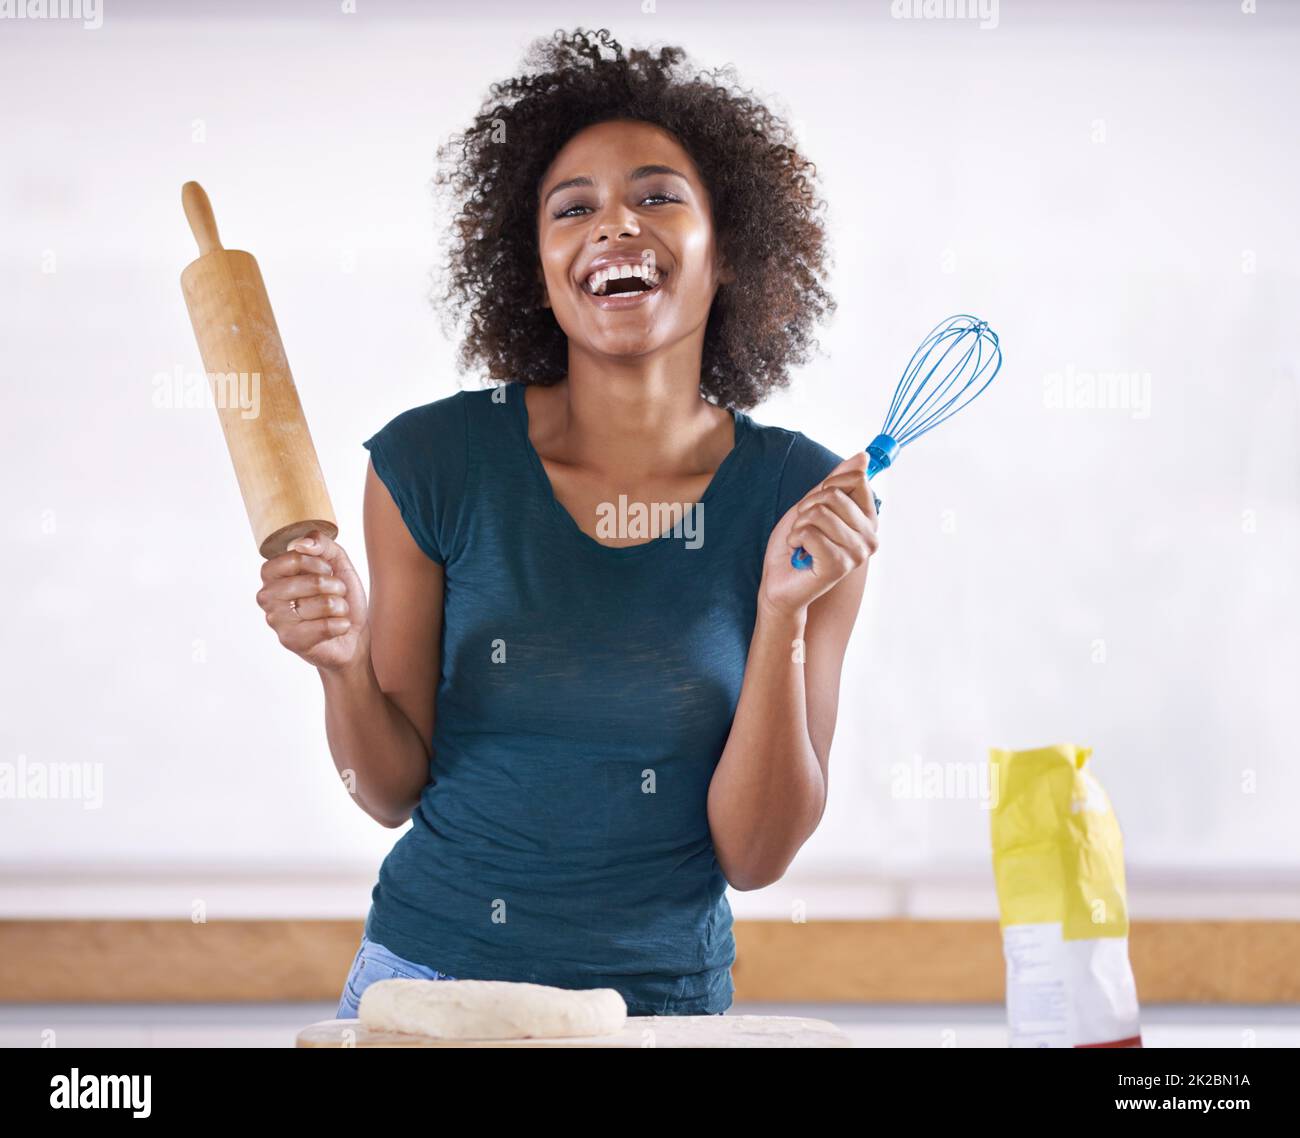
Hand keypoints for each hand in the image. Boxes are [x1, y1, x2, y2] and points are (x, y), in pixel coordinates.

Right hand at [255, 529, 368, 670]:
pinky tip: (336, 628)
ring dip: (340, 607)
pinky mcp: (290, 640)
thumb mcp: (336, 561)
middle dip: (336, 587)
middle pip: (314, 582)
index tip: (326, 572)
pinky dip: (342, 625)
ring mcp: (276, 620)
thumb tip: (300, 544)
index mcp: (272, 574)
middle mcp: (267, 596)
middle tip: (335, 595)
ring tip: (334, 612)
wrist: (353, 634)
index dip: (320, 564)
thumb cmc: (339, 597)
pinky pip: (327, 626)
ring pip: (325, 604)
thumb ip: (320, 543)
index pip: (296, 557)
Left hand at [757, 451, 879, 616]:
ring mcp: (857, 553)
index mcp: (868, 520)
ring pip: (820, 513)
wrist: (780, 580)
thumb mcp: (815, 504)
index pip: (856, 479)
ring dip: (800, 524)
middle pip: (834, 495)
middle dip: (808, 506)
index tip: (816, 502)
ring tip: (801, 541)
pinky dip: (796, 539)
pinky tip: (799, 552)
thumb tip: (864, 456)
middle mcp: (869, 537)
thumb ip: (838, 482)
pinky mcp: (839, 566)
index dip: (828, 484)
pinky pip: (810, 533)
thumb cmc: (798, 544)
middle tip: (804, 525)